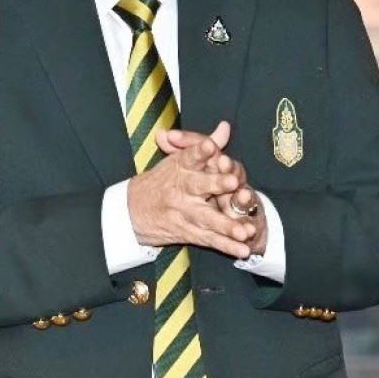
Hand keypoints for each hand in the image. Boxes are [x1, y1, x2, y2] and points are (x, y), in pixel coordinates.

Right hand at [127, 123, 255, 258]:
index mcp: (179, 167)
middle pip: (198, 186)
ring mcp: (184, 213)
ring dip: (227, 226)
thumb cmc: (163, 180)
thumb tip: (225, 127)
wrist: (132, 211)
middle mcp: (181, 189)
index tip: (210, 145)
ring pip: (207, 219)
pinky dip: (226, 247)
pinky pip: (209, 240)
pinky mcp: (187, 232)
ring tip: (246, 231)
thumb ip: (205, 144)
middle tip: (234, 182)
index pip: (189, 156)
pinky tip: (243, 251)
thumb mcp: (179, 159)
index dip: (199, 150)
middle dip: (216, 184)